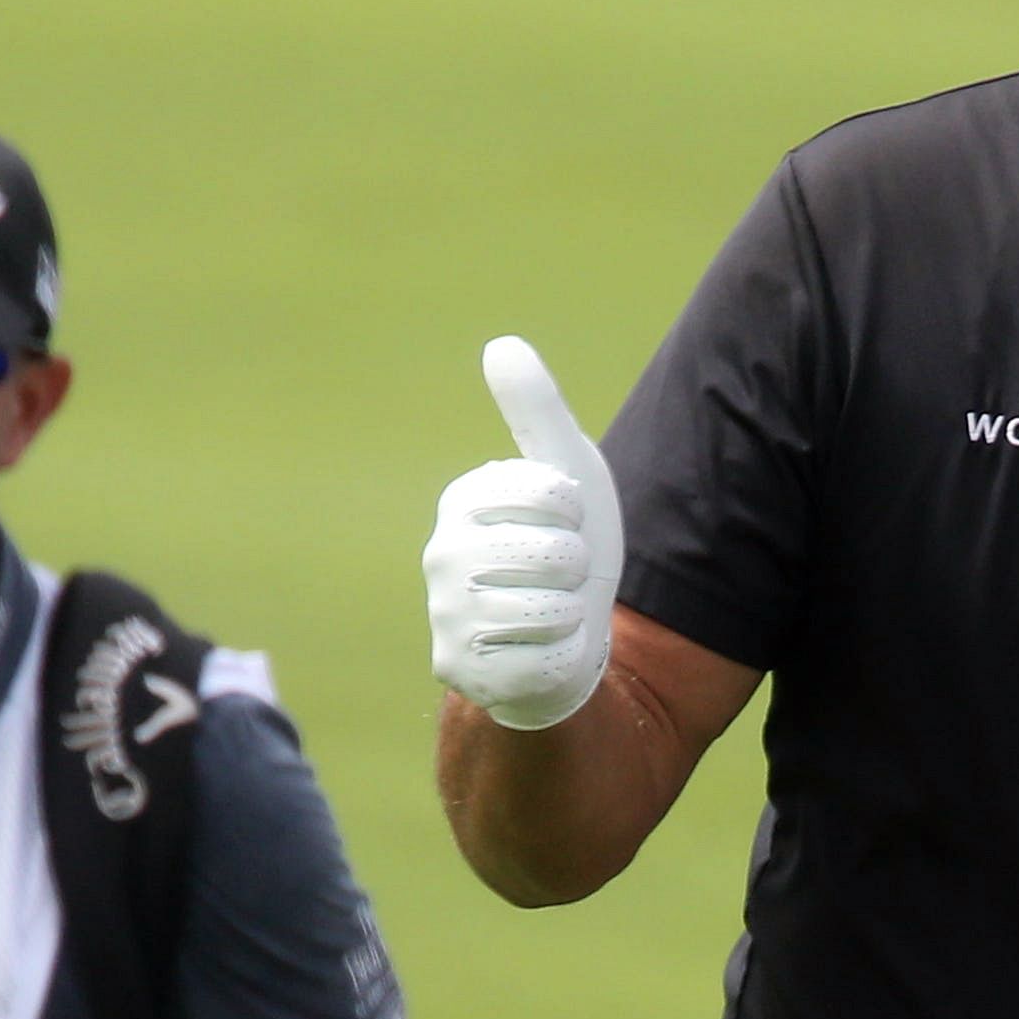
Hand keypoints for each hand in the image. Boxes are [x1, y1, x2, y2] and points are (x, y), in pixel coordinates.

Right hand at [425, 336, 621, 731]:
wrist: (554, 642)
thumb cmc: (561, 549)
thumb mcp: (563, 473)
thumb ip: (537, 412)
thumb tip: (502, 344)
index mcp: (463, 500)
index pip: (553, 495)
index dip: (575, 515)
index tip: (559, 525)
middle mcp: (440, 556)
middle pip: (557, 556)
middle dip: (577, 569)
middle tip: (558, 578)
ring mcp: (446, 618)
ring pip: (554, 610)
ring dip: (571, 615)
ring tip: (549, 614)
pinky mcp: (461, 674)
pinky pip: (548, 661)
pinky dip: (563, 659)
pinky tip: (540, 653)